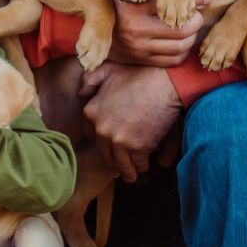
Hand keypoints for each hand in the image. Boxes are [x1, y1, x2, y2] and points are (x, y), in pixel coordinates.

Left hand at [80, 62, 181, 181]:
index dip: (99, 140)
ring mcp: (119, 139)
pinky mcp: (138, 147)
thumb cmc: (139, 74)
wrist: (165, 83)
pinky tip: (143, 168)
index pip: (90, 134)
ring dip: (126, 170)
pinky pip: (138, 162)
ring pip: (120, 162)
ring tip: (129, 175)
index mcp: (91, 112)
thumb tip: (81, 93)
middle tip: (115, 169)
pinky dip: (141, 166)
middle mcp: (101, 129)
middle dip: (111, 162)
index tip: (106, 146)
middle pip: (104, 152)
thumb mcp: (108, 71)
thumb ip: (91, 81)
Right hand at [104, 0, 209, 66]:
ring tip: (189, 26)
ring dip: (191, 36)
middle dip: (196, 20)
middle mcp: (136, 29)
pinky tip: (179, 40)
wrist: (89, 27)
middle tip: (196, 13)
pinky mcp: (142, 60)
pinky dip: (182, 51)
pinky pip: (173, 60)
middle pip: (183, 28)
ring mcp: (140, 48)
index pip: (173, 2)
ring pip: (181, 46)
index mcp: (133, 6)